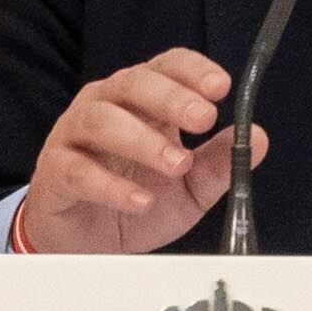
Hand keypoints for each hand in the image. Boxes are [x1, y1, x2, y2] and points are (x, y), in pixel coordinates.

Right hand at [18, 50, 264, 253]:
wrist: (88, 242)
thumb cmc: (136, 199)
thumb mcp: (190, 187)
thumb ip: (220, 163)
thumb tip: (257, 137)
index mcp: (142, 102)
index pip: (165, 68)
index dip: (191, 71)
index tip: (221, 87)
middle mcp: (105, 107)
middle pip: (131, 84)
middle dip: (169, 97)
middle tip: (204, 118)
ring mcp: (74, 137)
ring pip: (100, 120)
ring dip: (142, 140)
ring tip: (177, 163)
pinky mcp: (53, 173)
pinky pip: (75, 170)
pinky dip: (110, 186)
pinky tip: (141, 202)